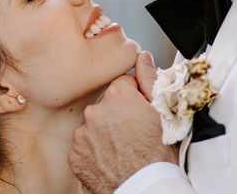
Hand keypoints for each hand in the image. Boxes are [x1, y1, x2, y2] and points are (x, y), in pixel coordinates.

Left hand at [68, 53, 177, 193]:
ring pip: (93, 126)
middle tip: (132, 133)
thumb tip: (142, 56)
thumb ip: (149, 78)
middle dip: (117, 115)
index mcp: (117, 95)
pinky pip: (83, 147)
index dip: (133, 99)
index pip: (122, 85)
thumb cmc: (157, 154)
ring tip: (121, 149)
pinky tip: (109, 159)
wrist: (143, 188)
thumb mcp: (161, 112)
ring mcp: (82, 133)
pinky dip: (93, 152)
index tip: (139, 113)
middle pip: (106, 105)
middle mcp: (95, 110)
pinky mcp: (74, 154)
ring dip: (104, 134)